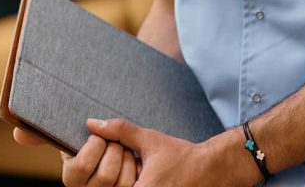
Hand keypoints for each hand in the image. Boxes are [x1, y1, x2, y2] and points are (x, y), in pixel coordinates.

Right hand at [12, 128, 138, 186]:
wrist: (114, 150)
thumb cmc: (88, 142)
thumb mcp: (67, 136)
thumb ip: (43, 134)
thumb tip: (17, 133)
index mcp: (71, 176)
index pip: (82, 165)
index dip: (95, 146)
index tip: (98, 135)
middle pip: (105, 175)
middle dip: (114, 150)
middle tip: (115, 140)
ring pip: (123, 182)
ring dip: (128, 159)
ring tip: (125, 149)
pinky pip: (135, 185)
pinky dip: (139, 168)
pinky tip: (135, 160)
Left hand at [82, 118, 239, 186]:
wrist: (211, 169)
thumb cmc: (181, 156)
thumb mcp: (149, 140)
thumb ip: (119, 132)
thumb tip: (92, 124)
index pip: (108, 186)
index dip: (108, 176)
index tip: (125, 165)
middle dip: (118, 182)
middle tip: (137, 171)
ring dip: (129, 184)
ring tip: (144, 177)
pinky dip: (140, 186)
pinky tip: (152, 181)